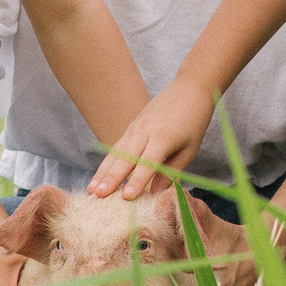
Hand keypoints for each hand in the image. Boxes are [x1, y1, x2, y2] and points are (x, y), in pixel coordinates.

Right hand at [88, 78, 214, 198]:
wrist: (190, 88)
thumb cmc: (194, 121)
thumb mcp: (189, 149)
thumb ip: (171, 171)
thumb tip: (155, 194)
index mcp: (163, 137)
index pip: (148, 163)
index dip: (137, 181)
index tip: (126, 198)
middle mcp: (145, 131)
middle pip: (125, 158)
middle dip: (111, 178)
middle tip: (97, 196)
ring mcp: (136, 127)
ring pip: (116, 152)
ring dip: (103, 172)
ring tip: (90, 190)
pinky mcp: (132, 125)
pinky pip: (117, 146)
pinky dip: (108, 162)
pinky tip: (99, 177)